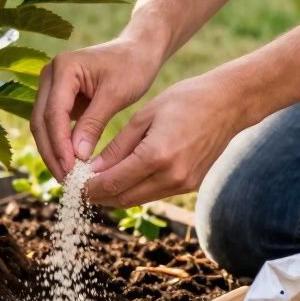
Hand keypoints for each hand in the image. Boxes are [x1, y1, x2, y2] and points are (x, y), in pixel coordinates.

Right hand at [31, 38, 161, 180]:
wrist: (137, 52)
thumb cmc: (131, 67)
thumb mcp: (115, 95)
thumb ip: (94, 123)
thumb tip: (77, 156)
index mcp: (63, 68)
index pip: (53, 113)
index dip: (59, 144)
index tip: (70, 169)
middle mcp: (49, 75)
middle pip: (40, 121)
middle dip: (51, 152)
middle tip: (65, 179)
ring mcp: (51, 86)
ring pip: (42, 125)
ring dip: (52, 152)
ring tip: (65, 177)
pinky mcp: (58, 97)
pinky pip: (52, 125)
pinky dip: (59, 144)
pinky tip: (69, 164)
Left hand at [83, 70, 250, 207]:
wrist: (228, 104)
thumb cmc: (185, 101)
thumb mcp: (144, 117)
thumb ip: (117, 147)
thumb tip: (92, 170)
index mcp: (157, 155)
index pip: (112, 183)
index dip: (87, 188)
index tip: (71, 183)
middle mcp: (172, 176)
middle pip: (123, 198)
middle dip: (97, 196)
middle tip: (77, 187)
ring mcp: (184, 184)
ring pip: (138, 199)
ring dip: (115, 195)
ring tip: (94, 183)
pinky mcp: (190, 185)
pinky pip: (154, 193)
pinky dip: (134, 189)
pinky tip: (121, 178)